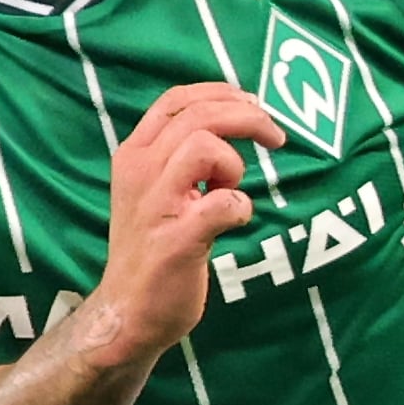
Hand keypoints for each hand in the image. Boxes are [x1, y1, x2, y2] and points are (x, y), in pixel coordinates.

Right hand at [84, 82, 286, 365]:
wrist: (127, 312)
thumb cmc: (152, 246)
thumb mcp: (155, 188)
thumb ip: (181, 154)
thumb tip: (230, 120)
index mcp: (134, 154)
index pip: (177, 99)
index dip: (222, 92)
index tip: (254, 104)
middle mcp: (138, 171)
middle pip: (199, 114)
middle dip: (248, 117)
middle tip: (276, 137)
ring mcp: (155, 205)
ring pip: (204, 147)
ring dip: (234, 164)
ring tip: (230, 190)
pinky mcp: (176, 241)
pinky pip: (223, 204)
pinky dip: (241, 208)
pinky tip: (235, 221)